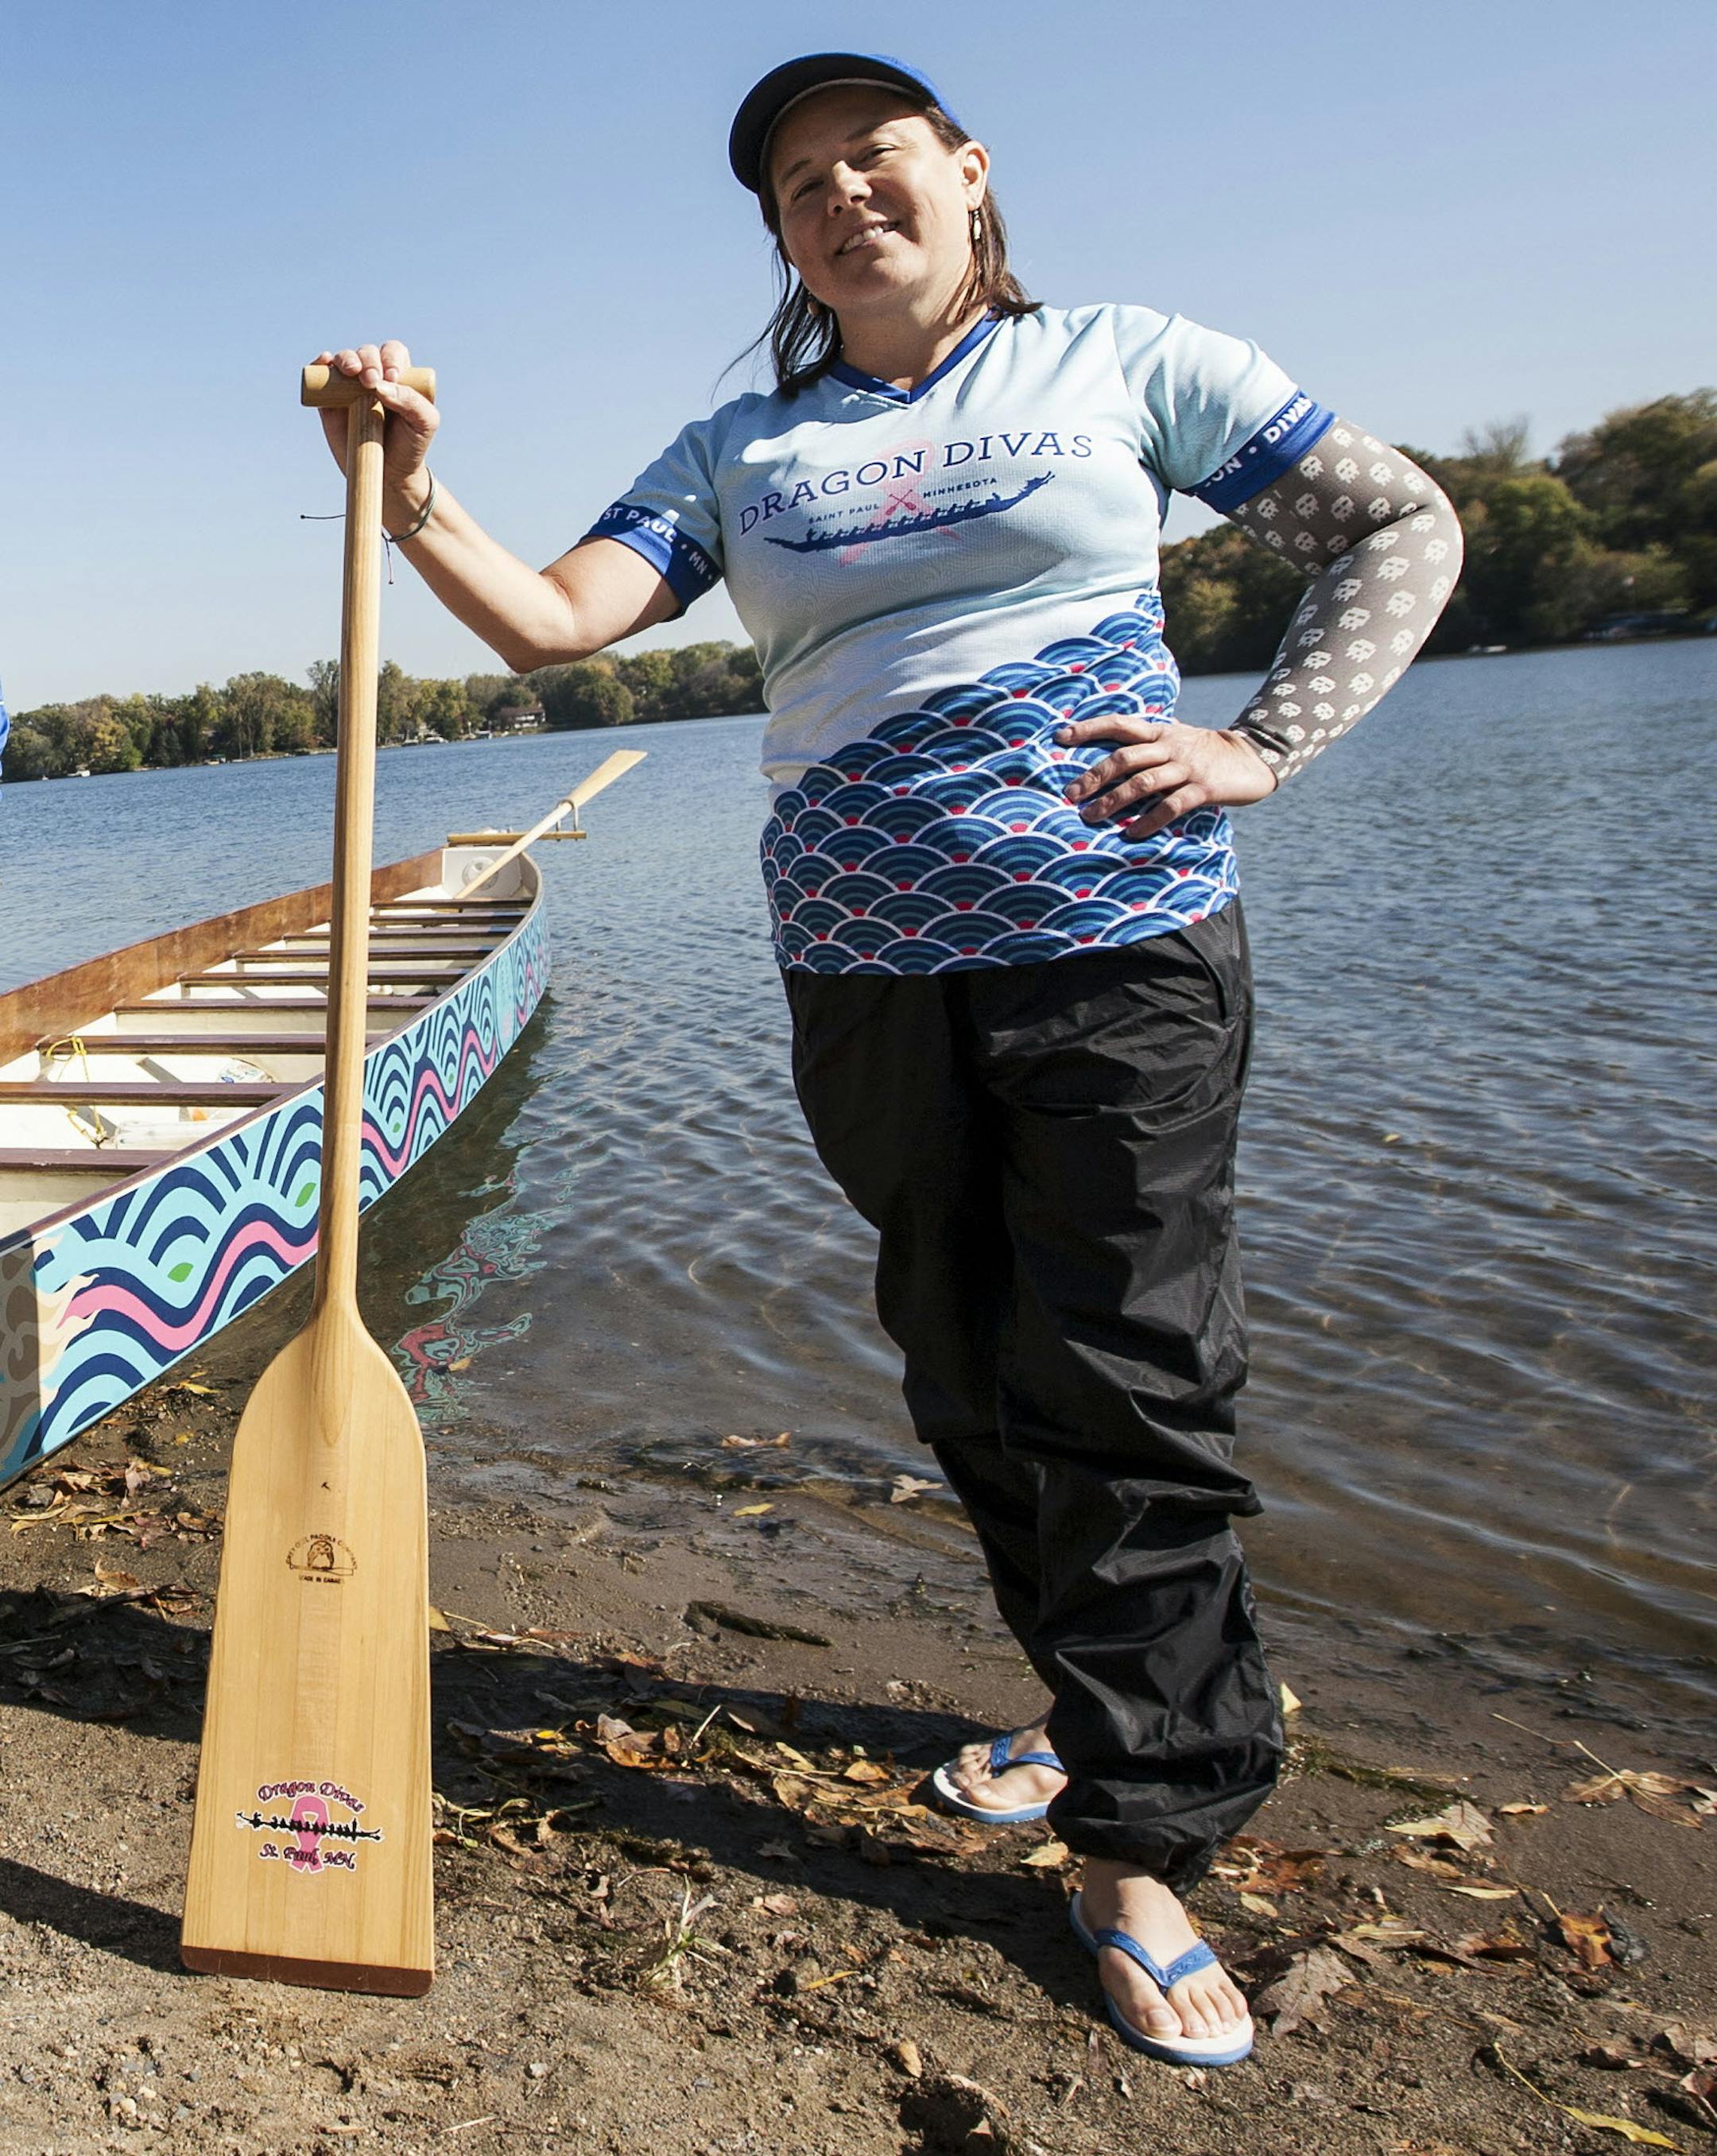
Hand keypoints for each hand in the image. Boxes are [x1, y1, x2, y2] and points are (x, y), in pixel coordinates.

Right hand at [311, 340, 439, 525]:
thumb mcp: (424, 424)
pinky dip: (320, 363)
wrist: (389, 474)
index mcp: (398, 376)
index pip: (393, 352)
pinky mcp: (329, 399)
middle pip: (367, 352)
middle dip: (369, 360)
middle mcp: (372, 376)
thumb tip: (380, 384)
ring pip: (344, 359)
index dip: (391, 359)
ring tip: (352, 373)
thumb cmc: (410, 446)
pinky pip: (322, 374)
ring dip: (346, 359)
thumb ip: (412, 401)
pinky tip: (325, 362)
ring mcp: (349, 386)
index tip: (393, 378)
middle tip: (370, 381)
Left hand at [1055, 717, 1277, 841]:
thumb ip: (1148, 744)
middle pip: (1124, 757)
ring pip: (1143, 782)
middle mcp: (1170, 746)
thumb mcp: (1177, 738)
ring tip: (1090, 817)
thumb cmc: (1205, 751)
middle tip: (1070, 794)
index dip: (1089, 728)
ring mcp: (1187, 767)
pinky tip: (1132, 834)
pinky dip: (1149, 821)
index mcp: (1160, 732)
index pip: (1119, 724)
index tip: (1060, 737)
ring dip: (1114, 801)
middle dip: (1094, 776)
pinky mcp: (1204, 789)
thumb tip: (1111, 754)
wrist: (1252, 757)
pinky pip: (1172, 806)